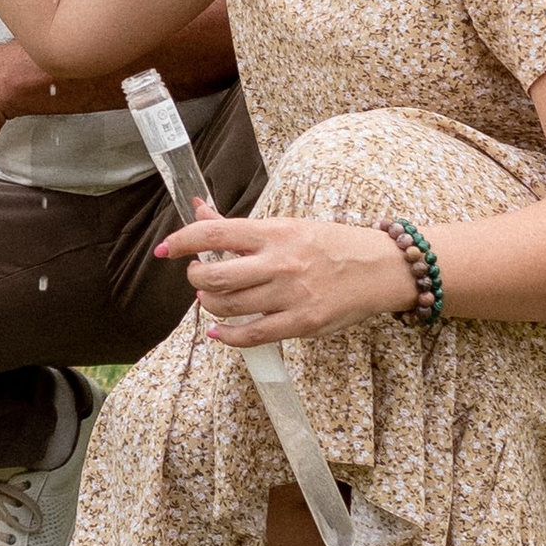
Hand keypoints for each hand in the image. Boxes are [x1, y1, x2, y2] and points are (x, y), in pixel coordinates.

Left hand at [154, 203, 415, 345]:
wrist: (380, 268)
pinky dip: (227, 336)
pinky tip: (219, 331)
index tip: (165, 249)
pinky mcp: (301, 323)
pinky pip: (252, 335)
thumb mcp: (286, 226)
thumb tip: (200, 209)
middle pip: (214, 276)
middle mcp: (279, 262)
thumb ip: (240, 227)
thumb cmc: (331, 244)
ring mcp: (290, 295)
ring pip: (228, 306)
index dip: (182, 241)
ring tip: (214, 299)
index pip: (214, 233)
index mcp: (274, 232)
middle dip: (195, 279)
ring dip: (210, 305)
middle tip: (198, 278)